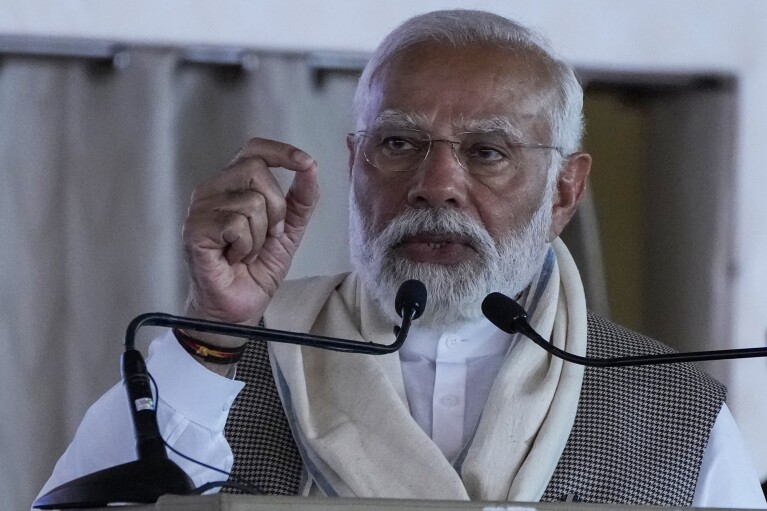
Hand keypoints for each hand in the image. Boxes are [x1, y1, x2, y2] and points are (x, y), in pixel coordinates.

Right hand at [182, 138, 318, 331]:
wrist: (239, 307)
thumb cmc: (256, 269)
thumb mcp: (289, 230)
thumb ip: (301, 200)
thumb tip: (311, 168)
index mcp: (232, 185)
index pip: (254, 149)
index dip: (282, 152)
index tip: (306, 163)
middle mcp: (213, 190)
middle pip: (256, 169)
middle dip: (277, 207)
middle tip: (269, 235)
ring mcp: (200, 209)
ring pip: (250, 201)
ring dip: (260, 236)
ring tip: (246, 252)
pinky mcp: (195, 230)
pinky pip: (236, 224)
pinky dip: (246, 247)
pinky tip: (234, 259)